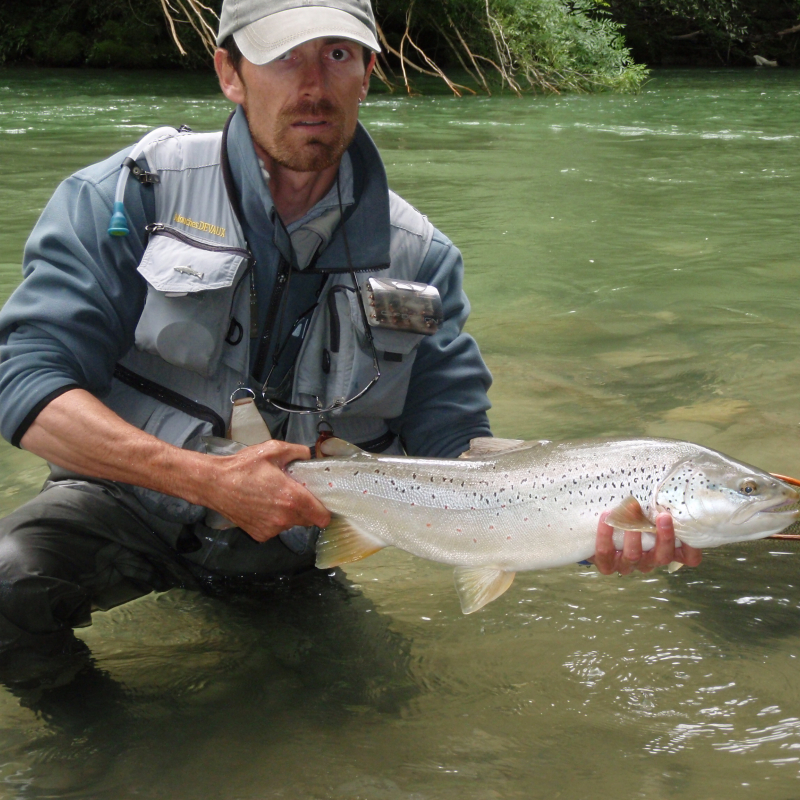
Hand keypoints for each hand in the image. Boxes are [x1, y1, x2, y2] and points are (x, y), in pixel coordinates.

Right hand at [205, 440, 330, 542]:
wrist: (214, 484)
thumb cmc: (243, 467)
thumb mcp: (273, 449)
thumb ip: (297, 451)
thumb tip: (308, 455)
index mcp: (292, 499)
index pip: (322, 517)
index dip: (324, 509)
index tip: (320, 500)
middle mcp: (284, 519)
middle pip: (308, 520)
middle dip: (306, 508)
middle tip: (294, 492)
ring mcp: (271, 529)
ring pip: (291, 524)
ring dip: (288, 513)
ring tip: (274, 496)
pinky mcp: (259, 534)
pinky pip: (275, 528)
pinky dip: (273, 519)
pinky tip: (262, 505)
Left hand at [590, 510, 702, 574]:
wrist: (599, 530)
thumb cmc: (631, 516)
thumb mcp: (649, 511)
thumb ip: (660, 504)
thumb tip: (669, 478)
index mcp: (665, 550)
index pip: (688, 558)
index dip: (693, 548)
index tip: (690, 529)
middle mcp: (650, 560)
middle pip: (662, 557)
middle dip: (665, 537)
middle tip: (663, 516)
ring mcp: (628, 565)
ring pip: (634, 556)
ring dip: (633, 535)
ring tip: (631, 512)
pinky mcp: (607, 564)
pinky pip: (606, 553)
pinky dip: (605, 535)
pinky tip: (607, 517)